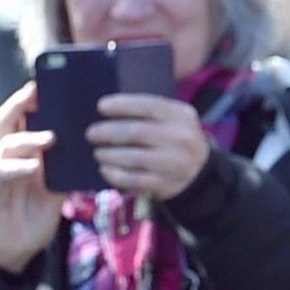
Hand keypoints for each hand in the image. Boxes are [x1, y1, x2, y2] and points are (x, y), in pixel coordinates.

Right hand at [0, 83, 61, 275]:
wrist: (14, 252)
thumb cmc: (34, 219)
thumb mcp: (56, 191)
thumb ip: (65, 170)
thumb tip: (92, 150)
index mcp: (23, 154)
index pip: (23, 119)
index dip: (31, 101)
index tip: (48, 84)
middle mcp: (7, 158)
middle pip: (6, 120)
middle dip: (20, 103)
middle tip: (38, 92)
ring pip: (5, 143)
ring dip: (28, 137)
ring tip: (51, 137)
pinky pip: (1, 172)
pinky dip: (17, 167)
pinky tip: (33, 167)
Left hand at [86, 89, 211, 202]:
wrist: (199, 170)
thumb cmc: (174, 137)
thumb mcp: (172, 118)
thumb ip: (148, 111)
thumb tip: (107, 107)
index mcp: (181, 115)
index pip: (149, 105)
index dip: (123, 105)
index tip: (100, 106)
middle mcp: (181, 137)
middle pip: (137, 132)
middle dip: (108, 132)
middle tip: (91, 133)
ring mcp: (175, 163)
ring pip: (134, 158)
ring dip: (109, 155)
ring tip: (97, 152)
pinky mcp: (167, 184)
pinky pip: (135, 180)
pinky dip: (115, 175)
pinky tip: (105, 170)